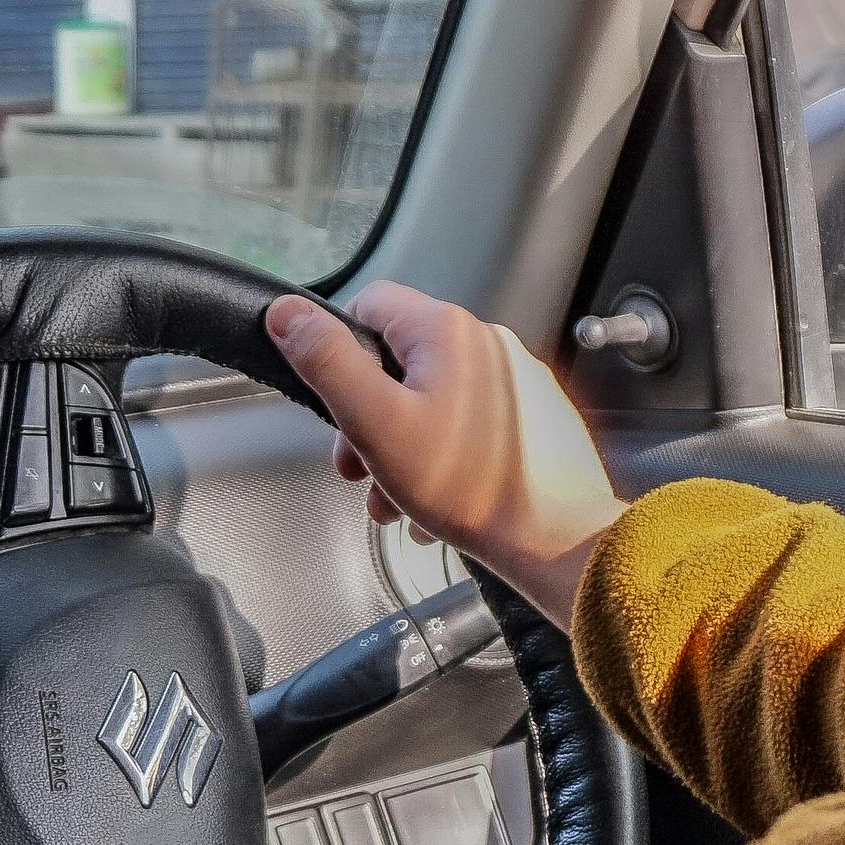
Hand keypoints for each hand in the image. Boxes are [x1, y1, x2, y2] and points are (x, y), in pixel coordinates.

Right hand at [263, 280, 627, 625]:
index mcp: (447, 331)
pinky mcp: (531, 417)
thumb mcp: (375, 422)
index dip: (338, 352)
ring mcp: (514, 380)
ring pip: (430, 401)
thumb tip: (288, 313)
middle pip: (398, 362)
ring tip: (395, 502)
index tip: (332, 401)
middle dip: (366, 420)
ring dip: (399, 450)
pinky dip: (440, 460)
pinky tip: (433, 506)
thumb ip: (326, 362)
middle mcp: (487, 344)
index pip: (369, 305)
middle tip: (356, 469)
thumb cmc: (472, 486)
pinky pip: (466, 426)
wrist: (556, 539)